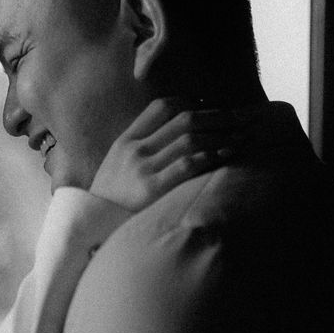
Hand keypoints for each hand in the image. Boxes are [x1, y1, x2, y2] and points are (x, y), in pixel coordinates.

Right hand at [87, 98, 259, 211]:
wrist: (88, 230)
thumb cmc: (109, 203)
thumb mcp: (116, 168)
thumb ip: (139, 150)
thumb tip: (173, 139)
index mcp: (125, 140)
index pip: (162, 107)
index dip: (192, 101)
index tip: (212, 105)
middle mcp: (134, 149)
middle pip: (184, 119)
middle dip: (218, 115)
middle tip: (243, 115)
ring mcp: (143, 168)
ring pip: (191, 138)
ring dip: (223, 133)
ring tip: (245, 133)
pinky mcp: (153, 190)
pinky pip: (189, 164)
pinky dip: (213, 155)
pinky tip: (230, 152)